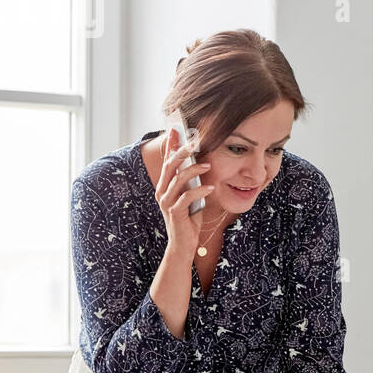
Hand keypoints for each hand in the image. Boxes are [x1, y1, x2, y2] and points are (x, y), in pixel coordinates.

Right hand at [156, 127, 214, 254]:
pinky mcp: (175, 212)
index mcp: (164, 185)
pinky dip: (200, 191)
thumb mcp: (190, 195)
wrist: (183, 244)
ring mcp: (167, 202)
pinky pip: (187, 197)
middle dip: (183, 152)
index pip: (167, 160)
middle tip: (197, 142)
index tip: (177, 129)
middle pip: (170, 165)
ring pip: (178, 180)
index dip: (171, 145)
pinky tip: (211, 188)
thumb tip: (201, 163)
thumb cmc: (188, 218)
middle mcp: (162, 191)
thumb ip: (191, 181)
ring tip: (208, 166)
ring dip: (194, 171)